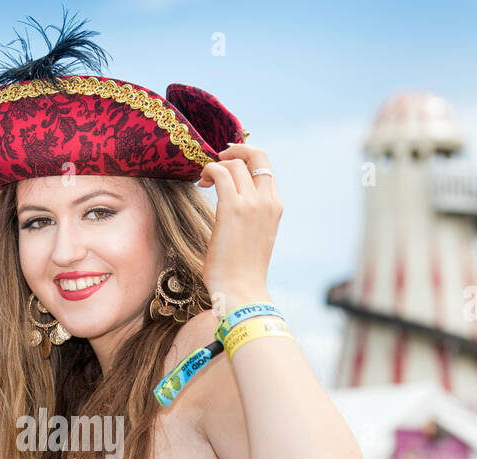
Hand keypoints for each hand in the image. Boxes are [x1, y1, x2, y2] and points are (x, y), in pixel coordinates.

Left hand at [196, 144, 280, 310]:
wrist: (242, 291)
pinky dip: (208, 170)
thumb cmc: (243, 271)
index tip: (230, 158)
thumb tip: (234, 206)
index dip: (248, 155)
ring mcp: (252, 203)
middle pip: (256, 155)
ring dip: (215, 164)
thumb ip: (251, 217)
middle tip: (216, 157)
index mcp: (275, 206)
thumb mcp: (256, 237)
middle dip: (234, 149)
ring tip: (203, 179)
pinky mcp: (232, 209)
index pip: (266, 167)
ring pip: (235, 163)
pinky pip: (220, 173)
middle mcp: (268, 200)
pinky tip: (201, 183)